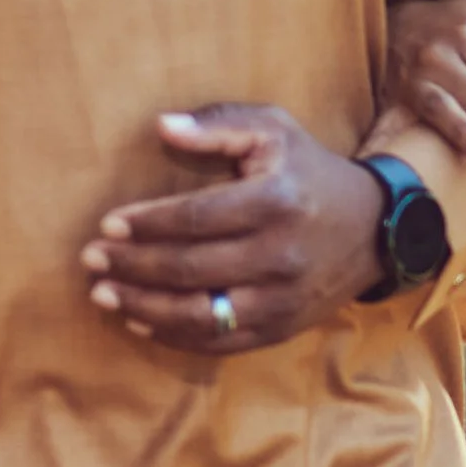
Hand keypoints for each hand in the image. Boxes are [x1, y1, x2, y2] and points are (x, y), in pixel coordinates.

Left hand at [83, 107, 386, 351]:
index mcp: (276, 201)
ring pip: (200, 314)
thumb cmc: (310, 172)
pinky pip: (219, 341)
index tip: (106, 225)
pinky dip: (174, 336)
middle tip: (91, 260)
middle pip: (190, 269)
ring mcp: (282, 299)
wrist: (374, 229)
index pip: (196, 218)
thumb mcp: (274, 130)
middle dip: (132, 267)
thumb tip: (162, 127)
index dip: (146, 224)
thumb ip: (218, 125)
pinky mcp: (282, 327)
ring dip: (143, 307)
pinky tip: (140, 322)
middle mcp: (280, 255)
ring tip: (103, 296)